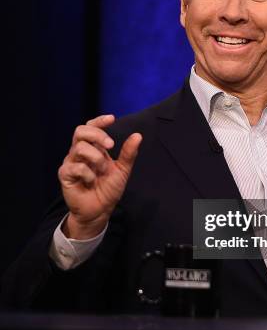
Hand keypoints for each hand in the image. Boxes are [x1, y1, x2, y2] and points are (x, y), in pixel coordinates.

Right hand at [58, 115, 141, 238]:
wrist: (100, 210)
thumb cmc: (108, 189)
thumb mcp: (122, 170)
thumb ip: (128, 153)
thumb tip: (138, 135)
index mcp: (93, 148)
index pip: (91, 127)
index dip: (99, 121)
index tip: (112, 118)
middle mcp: (79, 152)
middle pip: (80, 131)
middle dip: (97, 135)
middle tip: (111, 145)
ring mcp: (71, 162)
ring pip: (79, 148)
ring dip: (96, 158)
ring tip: (102, 171)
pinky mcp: (65, 175)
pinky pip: (76, 167)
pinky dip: (88, 174)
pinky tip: (92, 181)